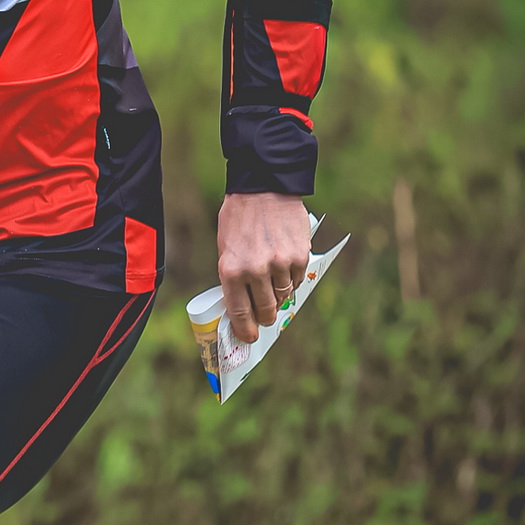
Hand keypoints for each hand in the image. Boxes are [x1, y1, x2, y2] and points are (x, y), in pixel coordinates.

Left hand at [217, 193, 310, 343]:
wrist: (263, 188)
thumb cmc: (239, 219)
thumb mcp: (226, 248)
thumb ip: (234, 276)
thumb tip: (243, 304)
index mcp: (230, 270)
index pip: (239, 312)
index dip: (245, 329)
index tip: (249, 337)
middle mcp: (255, 270)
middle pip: (266, 310)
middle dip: (265, 317)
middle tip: (265, 316)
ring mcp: (279, 264)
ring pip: (284, 297)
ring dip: (279, 297)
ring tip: (274, 288)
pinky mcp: (299, 255)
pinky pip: (298, 280)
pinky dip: (292, 280)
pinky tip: (285, 271)